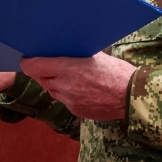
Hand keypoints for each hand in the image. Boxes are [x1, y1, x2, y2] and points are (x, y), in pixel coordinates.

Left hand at [21, 52, 136, 122]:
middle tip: (50, 64)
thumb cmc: (118, 72)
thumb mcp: (97, 56)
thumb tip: (65, 50)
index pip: (34, 66)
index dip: (29, 62)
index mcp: (68, 68)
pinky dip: (68, 94)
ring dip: (55, 83)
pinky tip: (82, 89)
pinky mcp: (76, 111)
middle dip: (44, 72)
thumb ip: (77, 55)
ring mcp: (69, 101)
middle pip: (41, 78)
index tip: (29, 57)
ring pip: (52, 90)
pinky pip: (65, 100)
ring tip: (69, 77)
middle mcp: (64, 86)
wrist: (132, 97)